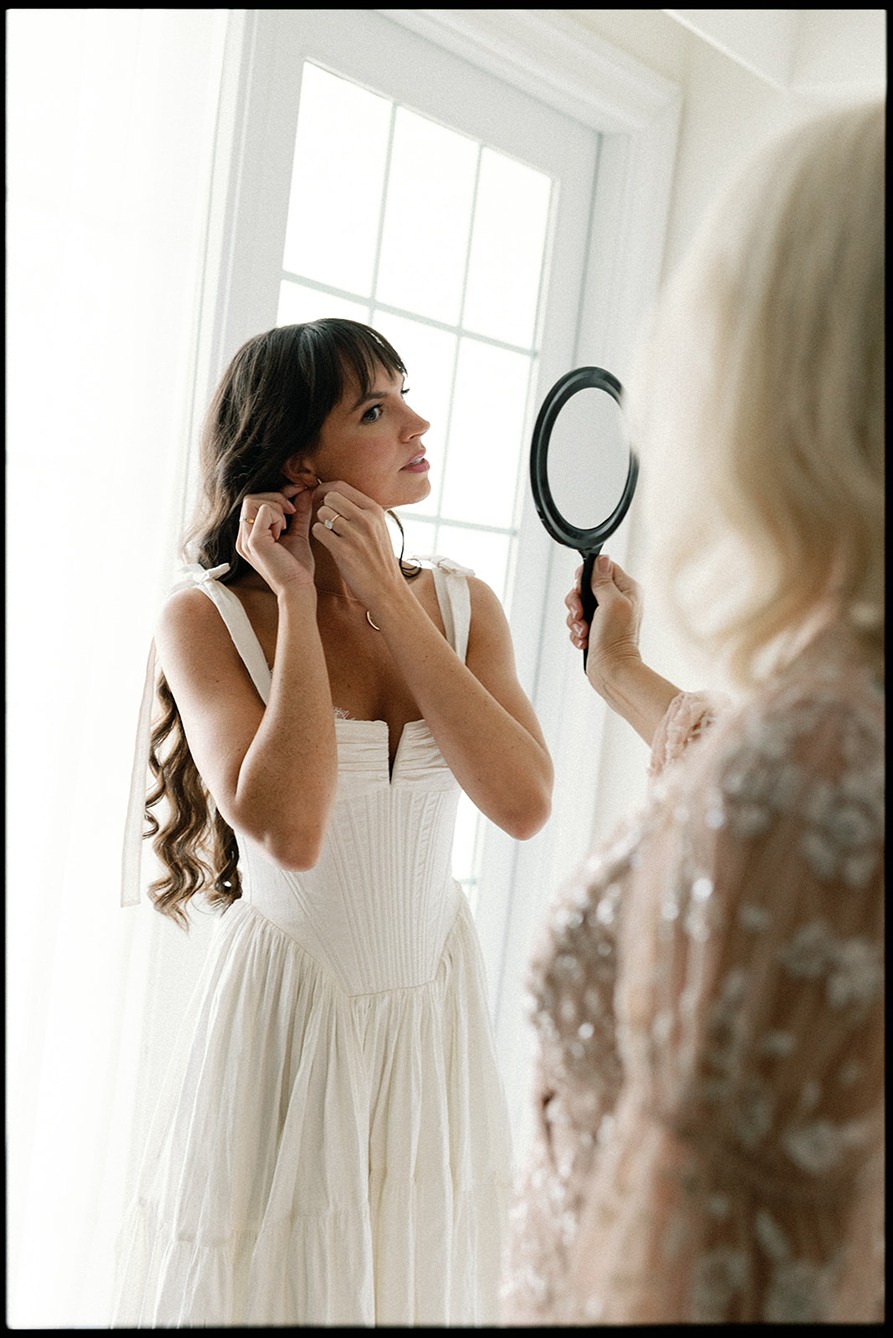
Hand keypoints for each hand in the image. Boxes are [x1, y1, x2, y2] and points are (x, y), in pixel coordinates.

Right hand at [236, 483, 316, 594]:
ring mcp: (245, 539)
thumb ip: (299, 513)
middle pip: (251, 498)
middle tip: (293, 510)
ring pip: (254, 500)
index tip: (296, 494)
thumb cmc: (297, 568)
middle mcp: (243, 538)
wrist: (298, 589)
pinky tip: (284, 532)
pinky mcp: (254, 541)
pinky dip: (278, 516)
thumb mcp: (297, 533)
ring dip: (277, 506)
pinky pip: (264, 510)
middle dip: (276, 496)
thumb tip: (304, 490)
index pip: (253, 503)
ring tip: (288, 524)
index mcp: (249, 537)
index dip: (276, 494)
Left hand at [311, 482, 406, 607]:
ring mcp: (355, 534)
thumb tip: (339, 495)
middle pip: (330, 496)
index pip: (341, 486)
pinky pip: (319, 530)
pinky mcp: (344, 551)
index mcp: (375, 510)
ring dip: (320, 522)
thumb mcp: (379, 528)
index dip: (325, 490)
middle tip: (324, 518)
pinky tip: (327, 542)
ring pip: (322, 512)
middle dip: (323, 506)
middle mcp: (366, 519)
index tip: (322, 499)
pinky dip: (318, 534)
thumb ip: (362, 511)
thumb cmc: (379, 560)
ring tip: (329, 533)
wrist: (387, 589)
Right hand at [566, 554, 643, 693]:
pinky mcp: (594, 629)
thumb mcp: (611, 602)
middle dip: (577, 601)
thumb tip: (601, 559)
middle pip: (585, 586)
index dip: (588, 575)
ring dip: (575, 619)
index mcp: (626, 589)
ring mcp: (604, 616)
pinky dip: (576, 632)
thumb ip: (604, 579)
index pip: (603, 568)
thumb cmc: (616, 639)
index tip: (581, 588)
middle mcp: (616, 600)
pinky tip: (584, 640)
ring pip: (578, 605)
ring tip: (583, 631)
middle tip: (580, 613)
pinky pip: (576, 622)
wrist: (611, 670)